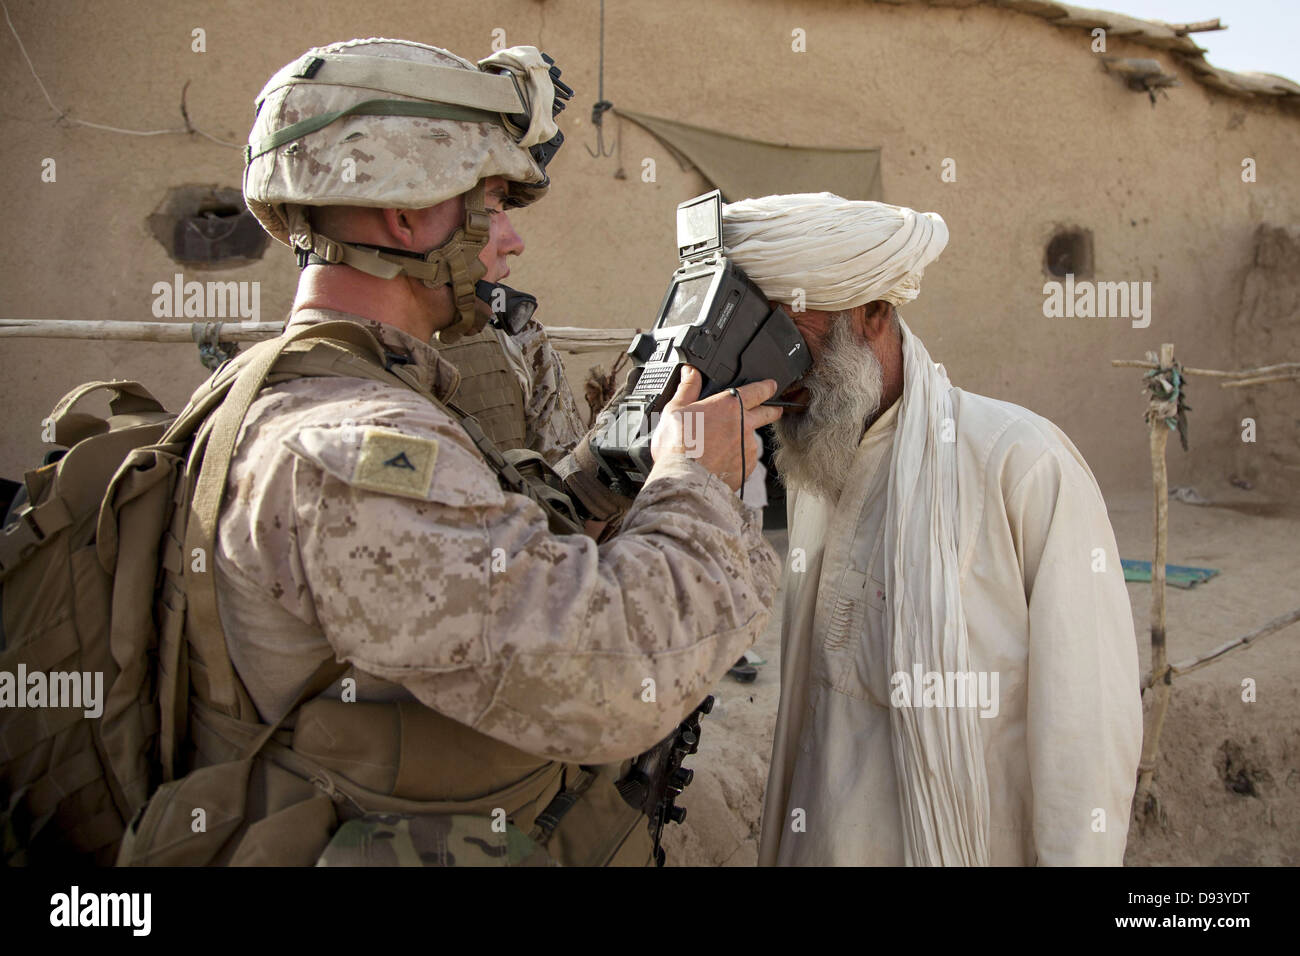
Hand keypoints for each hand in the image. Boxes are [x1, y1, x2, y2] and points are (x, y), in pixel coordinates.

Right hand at [650, 366, 781, 490]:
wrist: (683, 481)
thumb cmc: (677, 446)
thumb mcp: (675, 410)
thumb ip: (687, 389)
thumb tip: (690, 372)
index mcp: (729, 406)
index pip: (758, 391)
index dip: (766, 387)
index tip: (771, 386)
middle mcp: (745, 425)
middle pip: (767, 413)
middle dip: (772, 410)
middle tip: (772, 410)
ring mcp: (748, 448)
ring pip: (752, 439)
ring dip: (744, 439)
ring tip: (721, 446)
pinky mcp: (747, 468)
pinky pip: (746, 460)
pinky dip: (737, 459)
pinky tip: (720, 461)